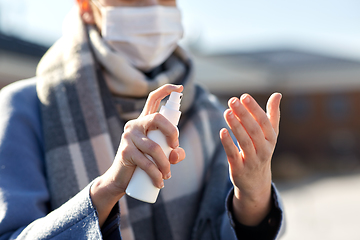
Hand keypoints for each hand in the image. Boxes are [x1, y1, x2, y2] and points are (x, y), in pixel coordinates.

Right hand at [90, 84, 185, 225]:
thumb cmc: (143, 163)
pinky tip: (160, 183)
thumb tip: (177, 153)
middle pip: (157, 119)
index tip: (180, 87)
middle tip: (175, 147)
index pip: (153, 99)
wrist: (120, 178)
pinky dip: (156, 175)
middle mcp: (135, 124)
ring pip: (154, 147)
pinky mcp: (125, 151)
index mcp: (144, 121)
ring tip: (168, 176)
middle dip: (172, 132)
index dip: (166, 90)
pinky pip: (146, 163)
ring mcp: (129, 137)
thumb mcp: (161, 155)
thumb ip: (173, 152)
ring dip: (165, 165)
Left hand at [220, 93, 281, 225]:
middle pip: (254, 130)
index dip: (254, 109)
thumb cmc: (261, 151)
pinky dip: (228, 143)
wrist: (256, 181)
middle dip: (243, 114)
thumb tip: (277, 94)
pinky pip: (233, 155)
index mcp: (271, 139)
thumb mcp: (270, 135)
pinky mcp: (239, 169)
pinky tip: (222, 131)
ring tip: (227, 112)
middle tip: (232, 100)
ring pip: (244, 141)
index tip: (244, 96)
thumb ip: (272, 114)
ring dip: (235, 126)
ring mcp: (252, 160)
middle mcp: (264, 150)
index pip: (264, 122)